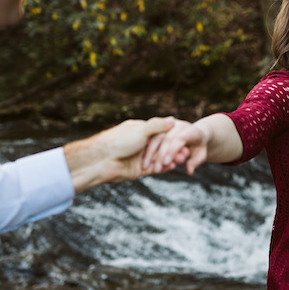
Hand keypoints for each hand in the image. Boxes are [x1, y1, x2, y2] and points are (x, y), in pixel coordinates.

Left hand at [66, 116, 187, 191]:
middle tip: (186, 152)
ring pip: (159, 158)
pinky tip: (173, 166)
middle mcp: (141, 143)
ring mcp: (140, 156)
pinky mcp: (139, 169)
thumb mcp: (141, 130)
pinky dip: (163, 167)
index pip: (160, 132)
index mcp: (140, 130)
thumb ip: (158, 126)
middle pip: (162, 146)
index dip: (172, 136)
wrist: (102, 161)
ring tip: (182, 159)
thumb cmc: (119, 141)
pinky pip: (154, 168)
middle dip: (173, 149)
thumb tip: (172, 120)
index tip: (184, 138)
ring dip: (170, 158)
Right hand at [142, 119, 208, 174]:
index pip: (180, 138)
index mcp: (192, 131)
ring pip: (157, 136)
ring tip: (145, 166)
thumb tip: (189, 171)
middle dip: (161, 154)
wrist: (197, 133)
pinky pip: (152, 136)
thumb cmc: (199, 146)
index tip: (166, 163)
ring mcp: (170, 124)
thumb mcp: (201, 155)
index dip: (172, 150)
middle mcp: (180, 125)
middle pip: (167, 138)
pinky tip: (143, 160)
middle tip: (156, 169)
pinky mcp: (161, 125)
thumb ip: (195, 162)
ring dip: (150, 151)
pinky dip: (147, 148)